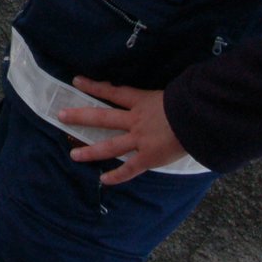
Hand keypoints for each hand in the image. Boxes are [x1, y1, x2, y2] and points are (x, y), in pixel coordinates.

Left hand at [57, 76, 188, 184]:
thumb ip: (165, 96)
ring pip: (110, 146)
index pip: (114, 92)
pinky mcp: (149, 158)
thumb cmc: (192, 103)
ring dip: (90, 151)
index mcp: (142, 101)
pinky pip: (130, 169)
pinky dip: (117, 176)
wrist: (200, 119)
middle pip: (103, 117)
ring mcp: (140, 140)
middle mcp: (136, 120)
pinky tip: (104, 180)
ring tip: (73, 155)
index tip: (76, 81)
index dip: (95, 86)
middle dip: (80, 116)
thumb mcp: (175, 93)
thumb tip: (170, 94)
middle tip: (60, 115)